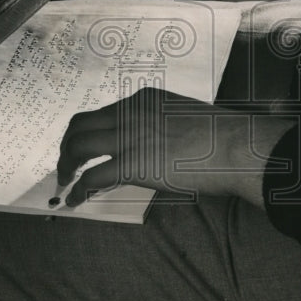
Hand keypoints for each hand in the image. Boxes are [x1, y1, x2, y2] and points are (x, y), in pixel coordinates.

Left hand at [57, 87, 291, 208]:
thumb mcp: (183, 117)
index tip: (85, 148)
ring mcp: (129, 138)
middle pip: (80, 125)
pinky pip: (93, 178)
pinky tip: (76, 200)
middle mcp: (130, 113)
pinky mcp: (133, 164)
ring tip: (65, 182)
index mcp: (143, 100)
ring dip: (66, 166)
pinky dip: (79, 190)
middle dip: (67, 146)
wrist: (235, 146)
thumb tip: (151, 147)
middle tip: (66, 164)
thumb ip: (160, 126)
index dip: (89, 133)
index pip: (103, 113)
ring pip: (78, 147)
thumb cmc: (222, 136)